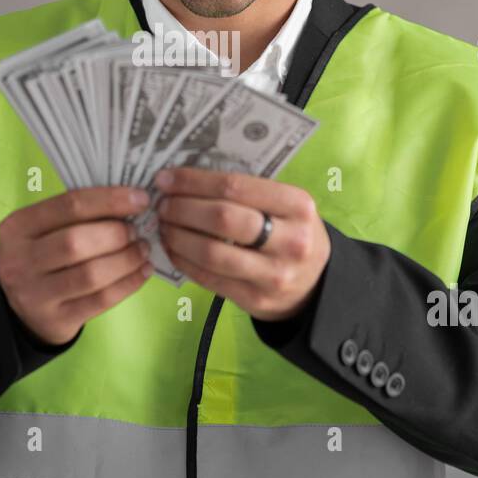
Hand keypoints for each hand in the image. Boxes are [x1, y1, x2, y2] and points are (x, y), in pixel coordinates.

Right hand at [0, 186, 152, 346]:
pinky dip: (129, 283)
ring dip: (126, 259)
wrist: (23, 309)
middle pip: (76, 242)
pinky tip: (142, 271)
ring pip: (91, 275)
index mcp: (18, 227)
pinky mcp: (56, 319)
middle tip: (136, 231)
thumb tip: (131, 201)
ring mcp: (35, 294)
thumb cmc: (44, 256)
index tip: (141, 198)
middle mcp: (20, 260)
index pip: (69, 205)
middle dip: (116, 234)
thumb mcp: (44, 230)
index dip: (110, 200)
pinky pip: (100, 300)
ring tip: (142, 250)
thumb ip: (77, 214)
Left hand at [152, 166, 330, 321]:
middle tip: (162, 204)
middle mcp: (290, 240)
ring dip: (177, 236)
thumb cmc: (290, 232)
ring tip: (164, 226)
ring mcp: (273, 274)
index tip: (166, 179)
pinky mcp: (255, 299)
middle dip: (183, 209)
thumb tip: (187, 179)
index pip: (236, 187)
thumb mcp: (285, 205)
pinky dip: (183, 261)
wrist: (315, 284)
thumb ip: (247, 192)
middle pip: (223, 219)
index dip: (194, 182)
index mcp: (298, 205)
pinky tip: (173, 248)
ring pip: (211, 253)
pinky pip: (209, 278)